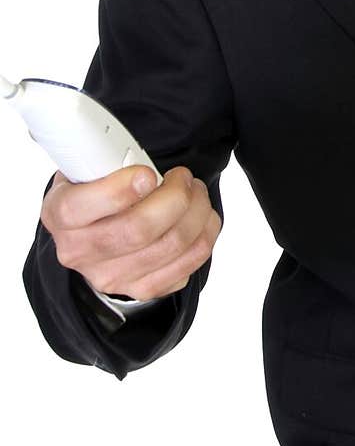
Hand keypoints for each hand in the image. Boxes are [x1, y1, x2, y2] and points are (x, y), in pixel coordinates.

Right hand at [41, 164, 222, 300]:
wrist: (95, 230)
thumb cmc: (97, 189)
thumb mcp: (87, 166)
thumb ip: (104, 158)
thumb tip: (133, 157)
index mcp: (59, 215)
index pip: (82, 207)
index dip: (121, 189)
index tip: (147, 173)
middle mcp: (80, 252)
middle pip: (138, 229)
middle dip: (175, 196)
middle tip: (183, 177)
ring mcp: (111, 275)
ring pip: (170, 245)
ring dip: (197, 211)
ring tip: (195, 191)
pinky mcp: (142, 288)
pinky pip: (187, 265)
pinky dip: (204, 234)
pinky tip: (200, 216)